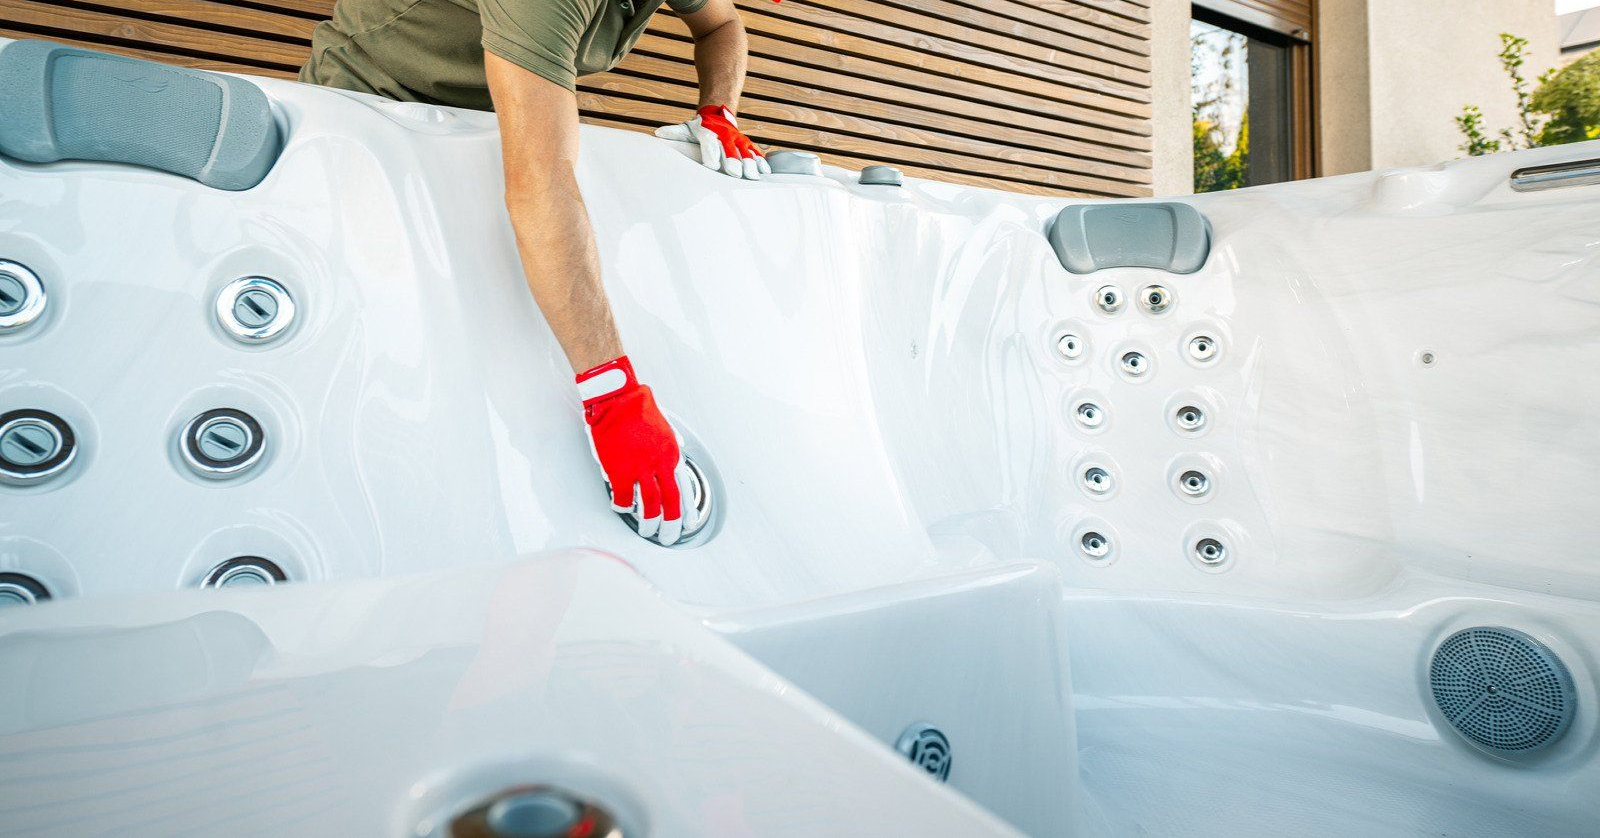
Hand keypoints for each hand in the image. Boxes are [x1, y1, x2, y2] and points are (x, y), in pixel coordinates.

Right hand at [577, 355, 693, 545]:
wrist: (618, 399)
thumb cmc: (637, 409)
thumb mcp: (664, 430)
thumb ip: (666, 452)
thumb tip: (669, 469)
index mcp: (672, 454)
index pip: (684, 488)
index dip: (687, 509)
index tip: (689, 522)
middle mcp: (659, 464)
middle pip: (670, 502)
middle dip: (671, 524)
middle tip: (668, 537)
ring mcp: (639, 469)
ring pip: (649, 505)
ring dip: (649, 522)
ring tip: (647, 531)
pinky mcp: (619, 471)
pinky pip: (622, 498)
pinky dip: (622, 507)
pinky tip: (622, 508)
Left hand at [654, 105, 770, 180]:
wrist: (718, 112)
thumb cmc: (699, 126)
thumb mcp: (686, 128)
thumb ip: (673, 132)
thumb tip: (657, 134)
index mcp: (709, 133)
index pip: (710, 144)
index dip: (711, 154)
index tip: (712, 166)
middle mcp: (725, 136)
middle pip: (730, 149)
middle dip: (733, 161)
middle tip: (736, 174)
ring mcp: (738, 139)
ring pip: (745, 151)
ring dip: (750, 164)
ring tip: (754, 176)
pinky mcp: (746, 144)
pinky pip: (755, 152)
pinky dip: (761, 161)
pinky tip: (765, 172)